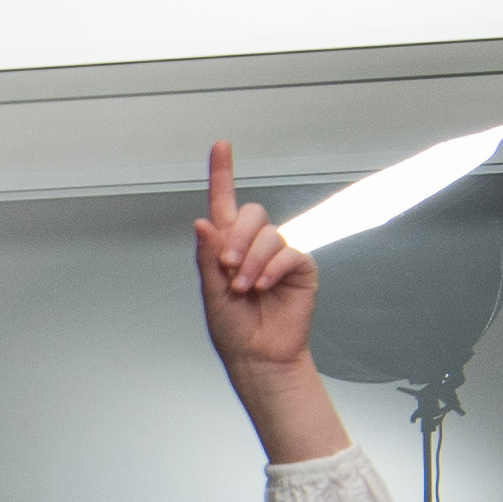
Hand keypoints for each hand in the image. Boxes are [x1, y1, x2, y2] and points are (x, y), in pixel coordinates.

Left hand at [193, 146, 316, 381]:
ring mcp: (278, 255)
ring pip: (269, 235)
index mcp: (227, 246)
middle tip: (228, 267)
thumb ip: (208, 257)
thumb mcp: (211, 292)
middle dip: (237, 237)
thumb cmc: (233, 328)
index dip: (222, 173)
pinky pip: (290, 252)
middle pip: (251, 213)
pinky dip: (273, 268)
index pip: (224, 203)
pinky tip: (264, 286)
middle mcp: (254, 245)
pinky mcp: (299, 268)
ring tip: (245, 288)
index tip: (220, 146)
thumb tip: (202, 223)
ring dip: (252, 261)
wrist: (258, 356)